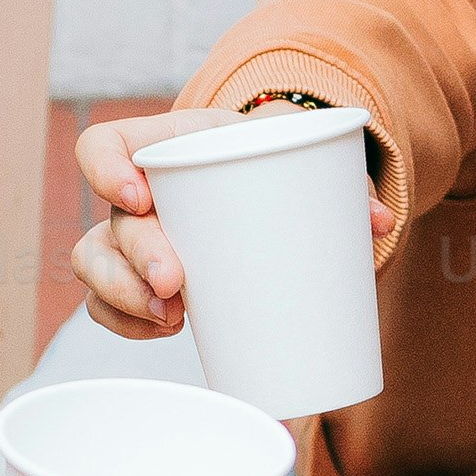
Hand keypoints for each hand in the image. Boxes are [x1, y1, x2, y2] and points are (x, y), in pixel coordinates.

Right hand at [71, 113, 388, 338]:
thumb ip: (340, 178)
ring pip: (96, 270)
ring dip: (125, 299)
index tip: (140, 197)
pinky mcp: (145, 279)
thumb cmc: (276, 159)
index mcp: (166, 148)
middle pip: (109, 225)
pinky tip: (161, 329)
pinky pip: (110, 306)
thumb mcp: (299, 151)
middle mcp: (139, 196)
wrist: (275, 177)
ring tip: (172, 317)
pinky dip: (127, 323)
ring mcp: (135, 242)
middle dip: (136, 258)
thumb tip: (379, 219)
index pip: (102, 147)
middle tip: (176, 284)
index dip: (104, 170)